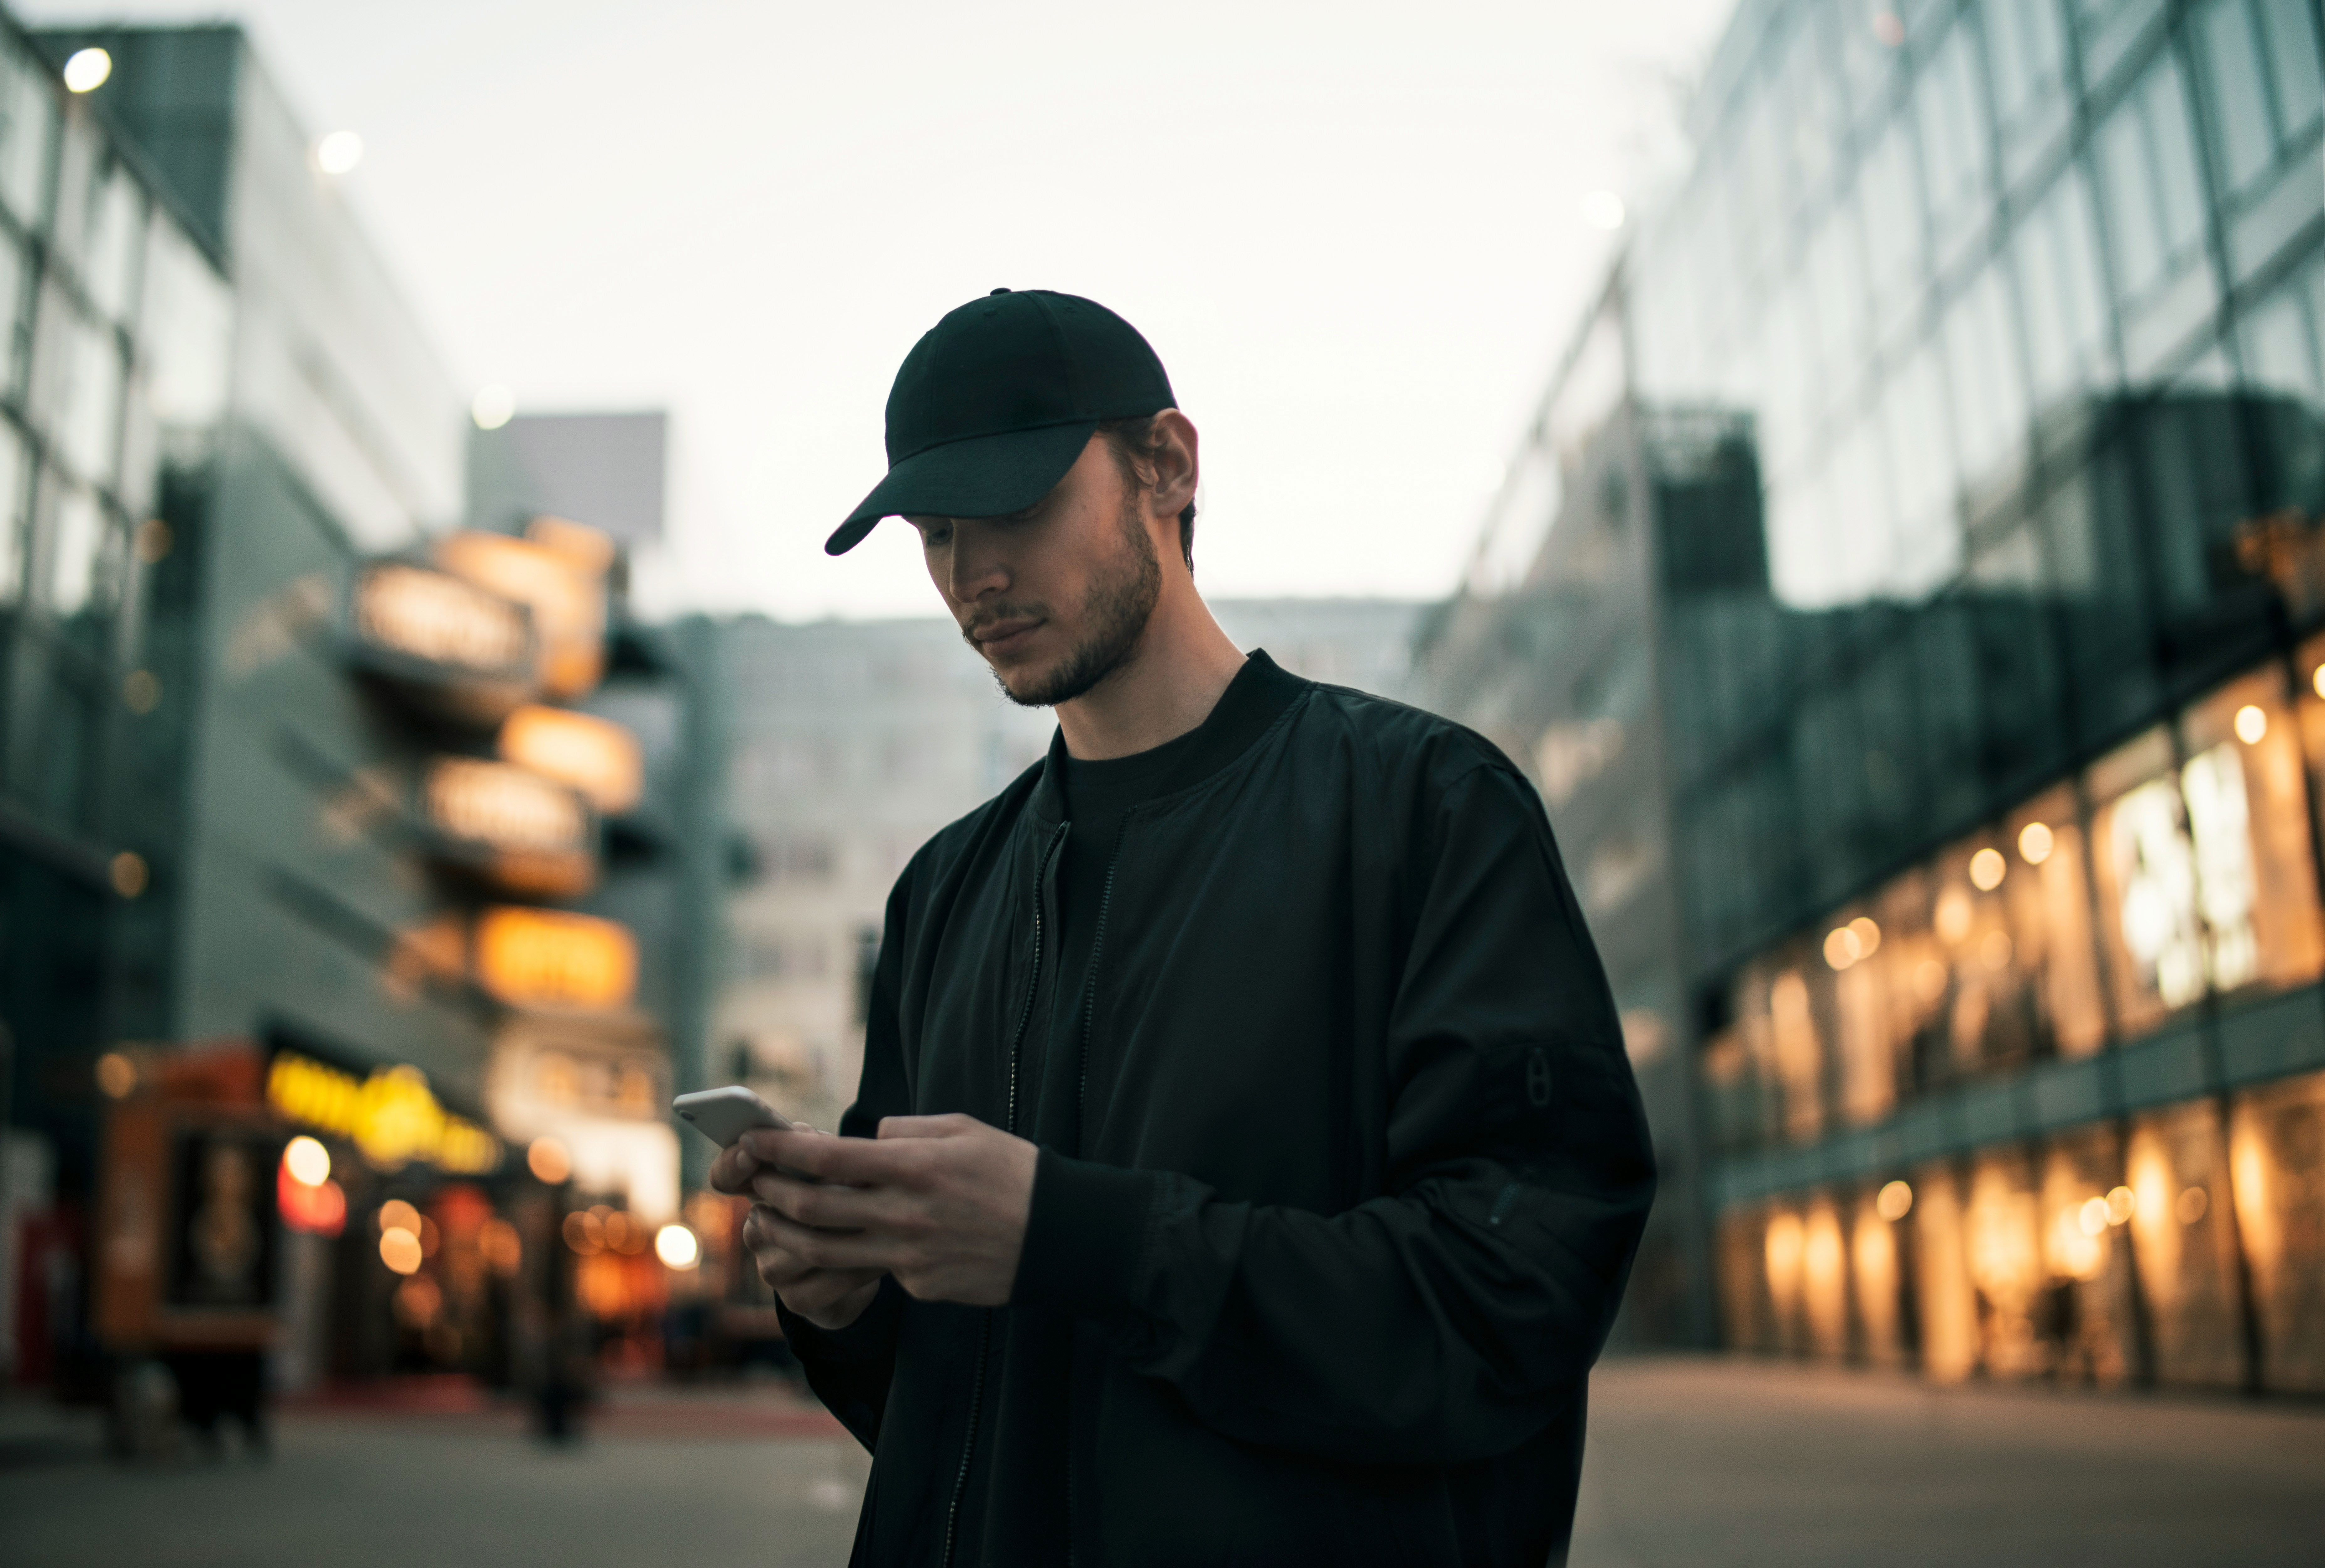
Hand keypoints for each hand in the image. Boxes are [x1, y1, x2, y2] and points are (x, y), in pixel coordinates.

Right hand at [709, 1123, 883, 1330]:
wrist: (865, 1262)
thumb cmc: (847, 1198)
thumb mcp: (834, 1166)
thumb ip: (815, 1149)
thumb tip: (803, 1135)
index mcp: (758, 1191)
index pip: (725, 1176)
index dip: (732, 1164)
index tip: (750, 1153)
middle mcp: (756, 1231)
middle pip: (774, 1212)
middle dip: (819, 1195)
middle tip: (859, 1185)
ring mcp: (772, 1268)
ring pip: (803, 1247)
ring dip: (846, 1233)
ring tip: (879, 1221)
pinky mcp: (797, 1299)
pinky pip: (824, 1282)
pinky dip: (857, 1268)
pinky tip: (880, 1258)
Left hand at [737, 1113, 1037, 1307]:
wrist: (1059, 1236)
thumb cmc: (1012, 1173)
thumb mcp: (963, 1131)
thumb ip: (908, 1132)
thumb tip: (868, 1140)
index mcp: (914, 1167)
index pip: (827, 1159)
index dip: (781, 1150)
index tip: (752, 1140)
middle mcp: (904, 1214)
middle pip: (814, 1208)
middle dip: (772, 1193)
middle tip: (751, 1182)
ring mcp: (909, 1256)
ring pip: (827, 1251)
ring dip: (788, 1235)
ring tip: (768, 1222)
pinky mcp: (919, 1286)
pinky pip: (875, 1270)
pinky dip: (856, 1256)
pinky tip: (854, 1244)